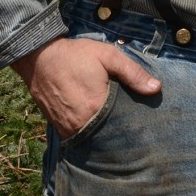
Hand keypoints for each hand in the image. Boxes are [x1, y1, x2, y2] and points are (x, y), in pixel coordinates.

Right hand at [12, 36, 161, 138]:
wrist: (38, 56)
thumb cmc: (74, 55)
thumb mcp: (107, 56)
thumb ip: (132, 72)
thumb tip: (156, 88)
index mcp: (96, 109)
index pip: (123, 129)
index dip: (134, 129)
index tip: (144, 129)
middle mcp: (81, 125)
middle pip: (108, 138)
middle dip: (119, 136)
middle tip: (132, 133)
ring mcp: (67, 128)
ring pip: (92, 140)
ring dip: (103, 136)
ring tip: (115, 131)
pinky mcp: (58, 127)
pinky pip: (77, 137)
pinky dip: (87, 133)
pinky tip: (95, 126)